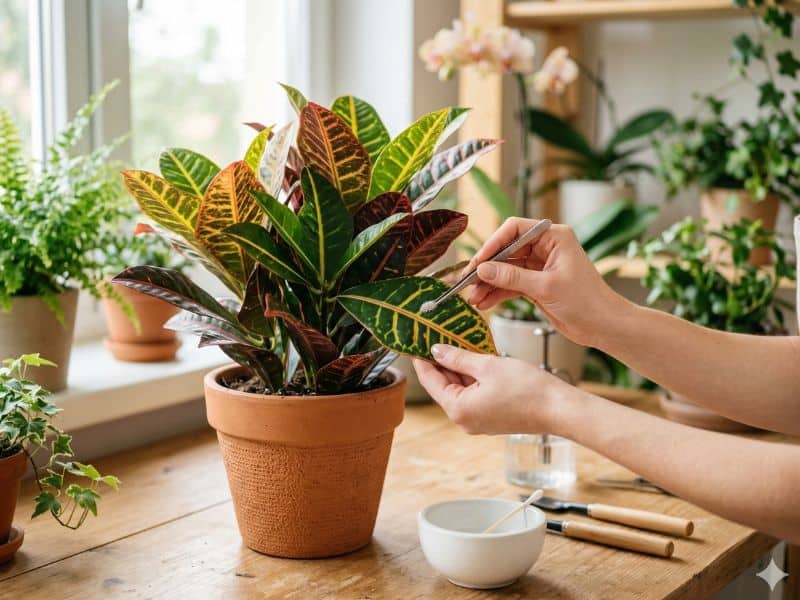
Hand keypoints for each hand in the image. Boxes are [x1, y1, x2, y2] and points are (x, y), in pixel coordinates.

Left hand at [412, 344, 572, 434]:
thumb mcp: (488, 365)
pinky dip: (471, 377)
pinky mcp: (491, 418)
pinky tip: (473, 358)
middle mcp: (464, 420)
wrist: (559, 409)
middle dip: (440, 362)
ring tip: (453, 343)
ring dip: (457, 368)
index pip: (430, 381)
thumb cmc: (527, 389)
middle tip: (433, 337)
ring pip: (460, 389)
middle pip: (444, 386)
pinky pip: (474, 394)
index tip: (415, 342)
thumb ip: (458, 357)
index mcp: (458, 409)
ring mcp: (478, 420)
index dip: (422, 360)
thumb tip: (436, 351)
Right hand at [465, 217, 626, 345]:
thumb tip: (483, 269)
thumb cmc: (587, 302)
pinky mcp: (536, 284)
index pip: (515, 229)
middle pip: (506, 250)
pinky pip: (510, 284)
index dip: (493, 243)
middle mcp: (546, 247)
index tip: (478, 261)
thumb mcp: (546, 287)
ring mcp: (539, 266)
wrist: (603, 326)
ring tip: (473, 298)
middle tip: (468, 281)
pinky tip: (484, 302)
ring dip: (488, 283)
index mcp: (554, 236)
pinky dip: (497, 293)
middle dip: (487, 267)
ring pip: (505, 269)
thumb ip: (512, 277)